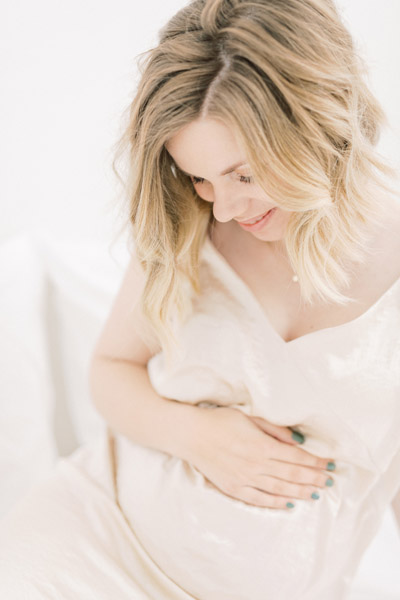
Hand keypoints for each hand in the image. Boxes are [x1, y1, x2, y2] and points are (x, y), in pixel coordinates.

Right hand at [186, 406, 334, 508]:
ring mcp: (244, 479)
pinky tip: (289, 504)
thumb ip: (275, 430)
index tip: (330, 464)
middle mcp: (255, 465)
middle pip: (292, 475)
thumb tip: (298, 441)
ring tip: (317, 494)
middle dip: (314, 478)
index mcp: (261, 445)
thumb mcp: (250, 417)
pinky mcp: (233, 488)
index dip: (316, 462)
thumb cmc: (221, 421)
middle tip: (331, 481)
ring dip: (301, 492)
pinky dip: (276, 503)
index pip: (296, 457)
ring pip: (279, 489)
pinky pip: (259, 499)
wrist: (191, 435)